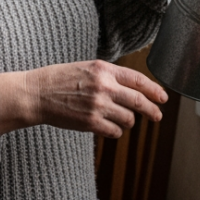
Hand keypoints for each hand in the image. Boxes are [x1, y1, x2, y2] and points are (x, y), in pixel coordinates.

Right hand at [0, 61, 168, 137]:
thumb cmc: (59, 80)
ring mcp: (98, 105)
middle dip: (152, 110)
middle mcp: (104, 86)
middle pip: (139, 101)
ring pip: (128, 119)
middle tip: (158, 116)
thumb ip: (108, 75)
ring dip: (128, 122)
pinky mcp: (91, 122)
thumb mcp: (86, 67)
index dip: (155, 90)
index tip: (163, 98)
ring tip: (120, 120)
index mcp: (104, 69)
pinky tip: (109, 128)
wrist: (36, 94)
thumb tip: (132, 86)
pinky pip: (115, 131)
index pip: (138, 80)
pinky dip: (115, 132)